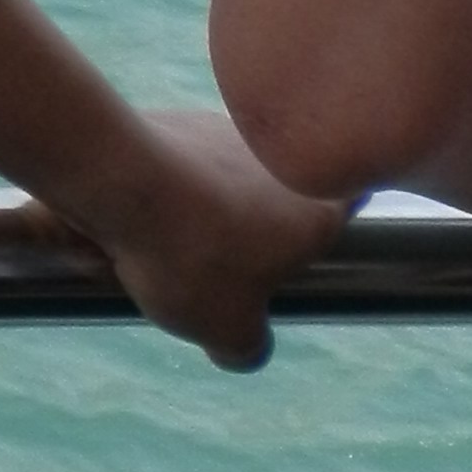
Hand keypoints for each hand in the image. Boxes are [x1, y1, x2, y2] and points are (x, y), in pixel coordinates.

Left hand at [43, 102, 353, 370]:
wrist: (120, 178)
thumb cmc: (192, 258)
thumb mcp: (227, 330)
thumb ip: (248, 346)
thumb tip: (244, 350)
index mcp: (316, 210)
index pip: (352, 206)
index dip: (336, 227)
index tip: (310, 250)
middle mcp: (280, 163)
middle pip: (282, 197)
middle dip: (253, 232)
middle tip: (219, 266)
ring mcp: (229, 133)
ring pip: (227, 179)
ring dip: (205, 209)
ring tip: (164, 247)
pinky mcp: (180, 120)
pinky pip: (180, 163)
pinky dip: (165, 187)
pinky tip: (133, 217)